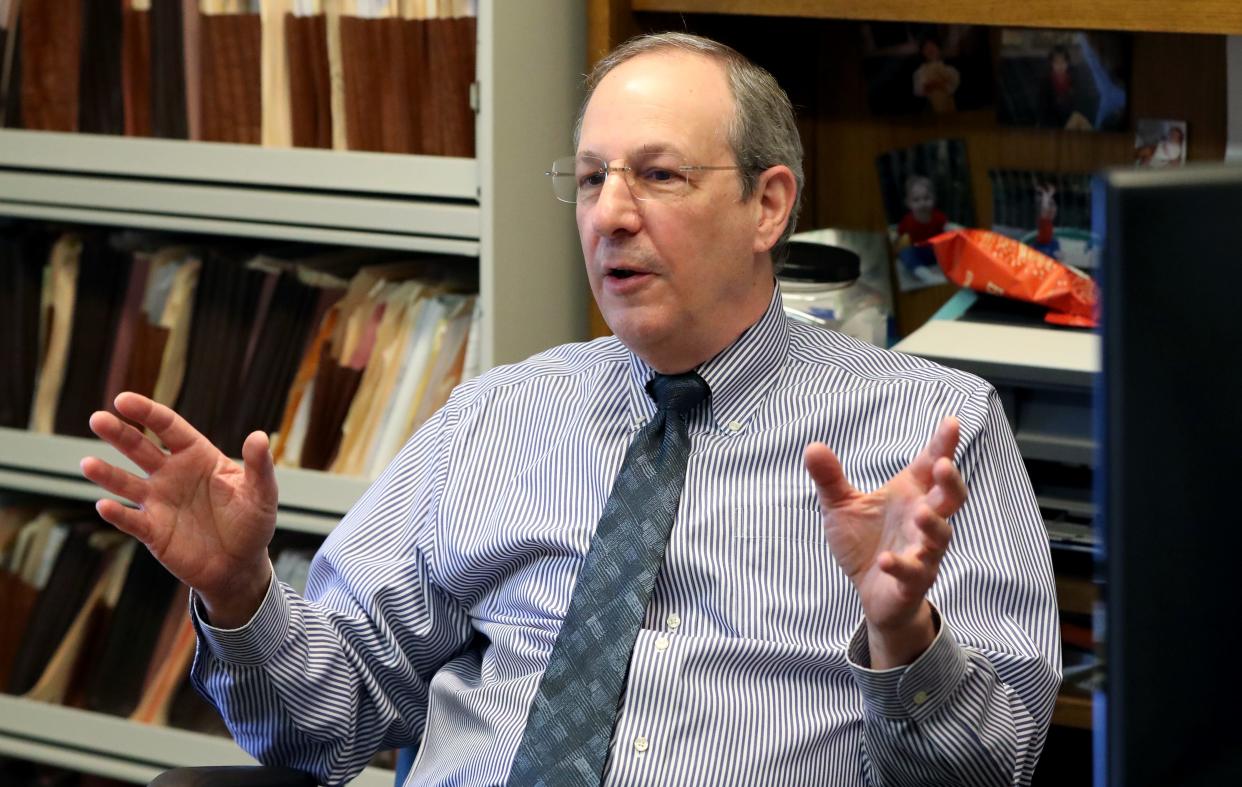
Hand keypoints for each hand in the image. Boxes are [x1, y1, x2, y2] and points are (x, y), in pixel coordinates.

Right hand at [81, 392, 278, 626]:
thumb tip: (259, 436)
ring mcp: (159, 502)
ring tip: (87, 463)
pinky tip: (105, 505)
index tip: (123, 400)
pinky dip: (117, 514)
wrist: (240, 566)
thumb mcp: (261, 493)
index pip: (168, 428)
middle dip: (119, 433)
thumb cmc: (252, 524)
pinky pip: (130, 520)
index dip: (147, 412)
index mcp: (197, 457)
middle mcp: (172, 474)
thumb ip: (258, 466)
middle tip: (97, 419)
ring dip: (106, 474)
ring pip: (126, 483)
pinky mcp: (152, 531)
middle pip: (140, 448)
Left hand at [804, 416, 966, 666]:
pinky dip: (902, 565)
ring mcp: (922, 551)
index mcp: (910, 495)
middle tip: (944, 465)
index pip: (931, 466)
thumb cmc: (866, 543)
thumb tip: (812, 446)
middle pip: (950, 499)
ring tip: (921, 512)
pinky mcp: (912, 581)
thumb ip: (830, 479)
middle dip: (951, 482)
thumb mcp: (841, 507)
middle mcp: (923, 520)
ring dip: (933, 524)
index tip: (951, 422)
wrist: (871, 592)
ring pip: (940, 536)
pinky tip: (886, 559)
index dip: (943, 445)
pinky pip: (913, 573)